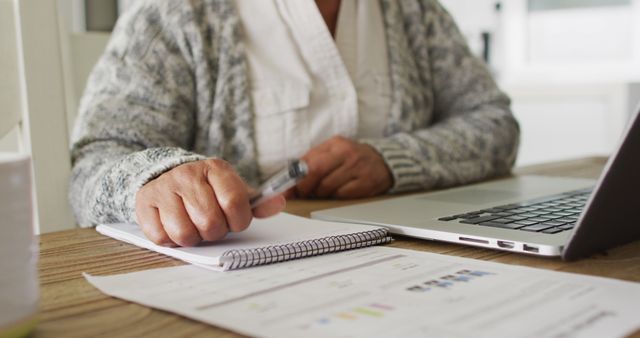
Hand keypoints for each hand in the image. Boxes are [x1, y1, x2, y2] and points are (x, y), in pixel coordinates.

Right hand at [135, 159, 284, 246]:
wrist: (166, 176)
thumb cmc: (206, 190)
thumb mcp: (233, 190)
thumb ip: (257, 201)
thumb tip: (279, 203)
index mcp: (216, 168)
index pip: (235, 202)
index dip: (238, 221)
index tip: (235, 221)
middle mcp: (188, 174)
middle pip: (210, 222)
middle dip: (214, 232)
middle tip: (211, 224)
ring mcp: (164, 188)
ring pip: (184, 233)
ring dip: (192, 238)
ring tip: (193, 225)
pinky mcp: (144, 203)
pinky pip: (161, 237)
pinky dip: (170, 240)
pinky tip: (173, 225)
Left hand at [295, 136, 392, 198]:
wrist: (384, 162)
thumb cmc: (352, 158)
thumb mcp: (333, 151)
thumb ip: (312, 160)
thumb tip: (289, 177)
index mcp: (335, 144)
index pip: (308, 161)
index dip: (294, 178)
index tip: (285, 189)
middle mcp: (346, 153)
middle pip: (316, 171)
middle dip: (304, 187)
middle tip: (302, 193)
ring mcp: (357, 168)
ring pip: (327, 187)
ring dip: (319, 193)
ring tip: (322, 191)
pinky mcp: (366, 183)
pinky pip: (342, 195)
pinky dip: (335, 197)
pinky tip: (337, 193)